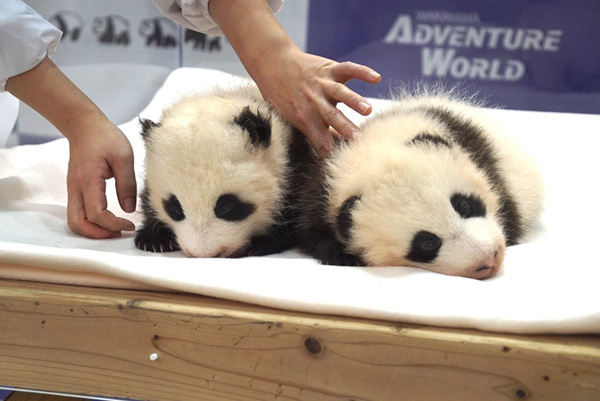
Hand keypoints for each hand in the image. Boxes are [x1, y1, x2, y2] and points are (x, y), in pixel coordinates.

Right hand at [66, 112, 136, 238]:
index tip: (130, 224)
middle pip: (78, 224)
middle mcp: (76, 188)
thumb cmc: (104, 137)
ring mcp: (73, 190)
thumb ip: (127, 184)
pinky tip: (107, 219)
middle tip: (120, 232)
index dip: (114, 224)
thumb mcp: (124, 157)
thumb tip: (129, 208)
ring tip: (114, 229)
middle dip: (99, 234)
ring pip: (75, 221)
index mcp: (88, 180)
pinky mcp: (75, 189)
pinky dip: (90, 222)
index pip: (96, 214)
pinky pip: (77, 213)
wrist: (84, 125)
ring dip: (93, 230)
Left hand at [207, 0, 380, 157]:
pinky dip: (362, 71)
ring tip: (368, 110)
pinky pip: (347, 68)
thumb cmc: (282, 97)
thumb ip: (313, 133)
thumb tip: (329, 152)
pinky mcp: (329, 68)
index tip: (347, 160)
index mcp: (305, 119)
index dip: (332, 150)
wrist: (273, 64)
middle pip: (331, 117)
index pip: (321, 140)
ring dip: (354, 101)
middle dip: (345, 127)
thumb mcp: (292, 119)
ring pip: (339, 93)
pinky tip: (377, 78)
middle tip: (359, 139)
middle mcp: (314, 102)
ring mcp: (322, 84)